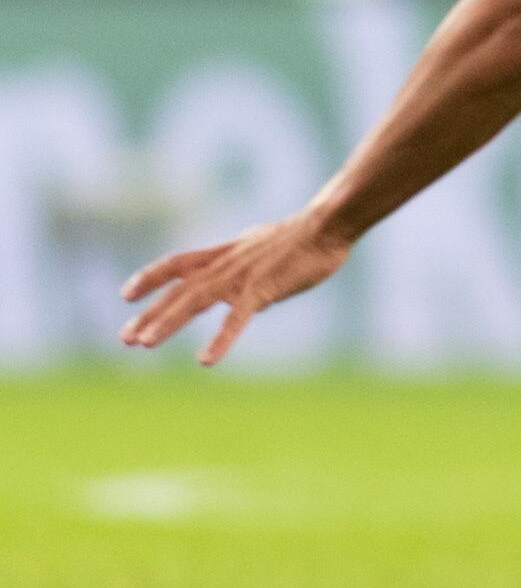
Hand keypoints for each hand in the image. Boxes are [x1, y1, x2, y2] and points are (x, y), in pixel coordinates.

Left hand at [122, 211, 354, 365]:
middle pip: (177, 289)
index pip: (176, 263)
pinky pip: (236, 319)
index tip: (126, 295)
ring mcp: (241, 277)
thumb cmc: (305, 236)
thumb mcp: (265, 248)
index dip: (149, 278)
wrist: (327, 225)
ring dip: (167, 323)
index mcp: (225, 253)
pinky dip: (219, 340)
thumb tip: (250, 299)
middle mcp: (225, 264)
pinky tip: (206, 361)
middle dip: (149, 313)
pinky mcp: (262, 290)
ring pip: (194, 301)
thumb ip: (249, 271)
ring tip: (144, 343)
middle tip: (125, 338)